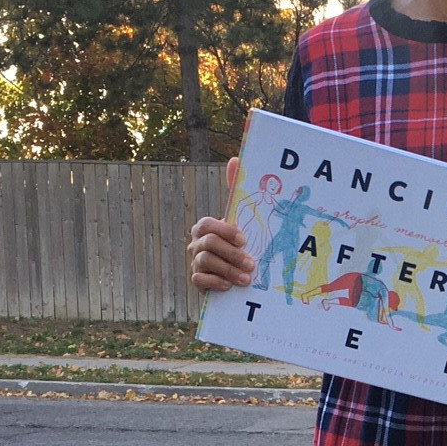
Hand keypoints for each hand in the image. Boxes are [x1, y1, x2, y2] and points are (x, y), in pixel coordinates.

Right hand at [187, 156, 253, 289]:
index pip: (207, 224)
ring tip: (246, 279)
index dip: (224, 231)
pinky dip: (215, 283)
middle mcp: (197, 244)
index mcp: (205, 228)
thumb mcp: (241, 218)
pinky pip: (199, 280)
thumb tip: (235, 158)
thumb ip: (236, 191)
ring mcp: (195, 262)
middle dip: (230, 254)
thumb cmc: (240, 242)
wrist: (238, 272)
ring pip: (204, 262)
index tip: (244, 239)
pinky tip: (230, 286)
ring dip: (227, 270)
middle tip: (251, 264)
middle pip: (207, 244)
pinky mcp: (197, 281)